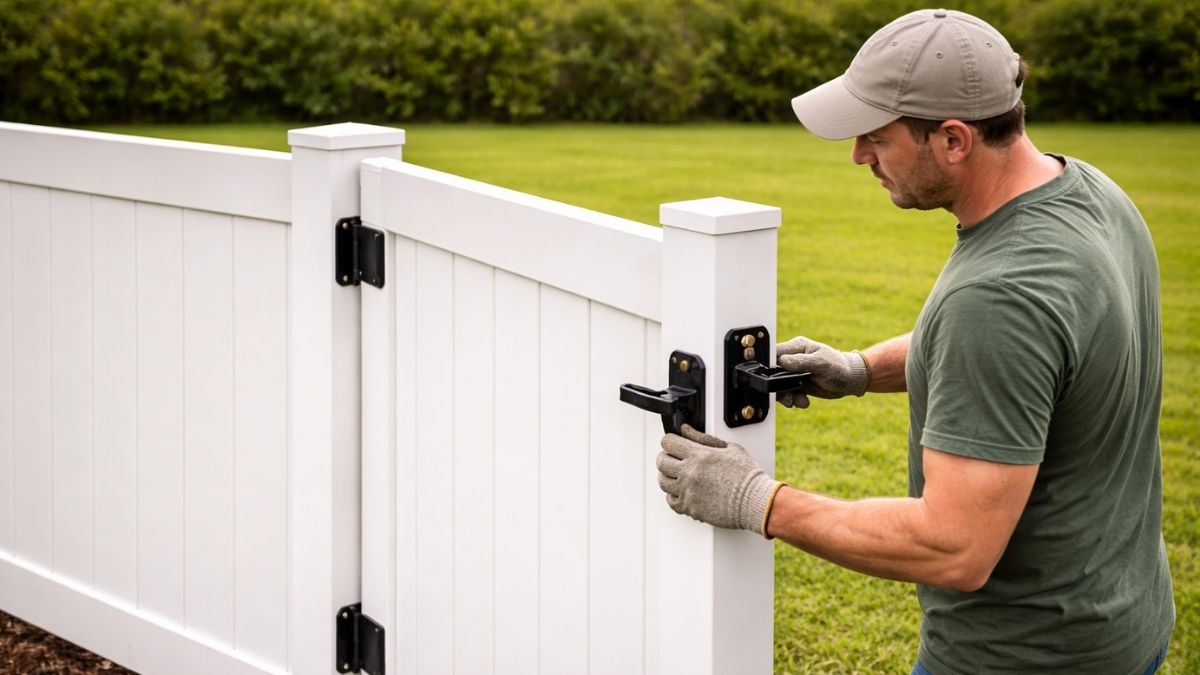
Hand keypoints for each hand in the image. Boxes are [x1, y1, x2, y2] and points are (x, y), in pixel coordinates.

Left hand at [656, 424, 782, 535]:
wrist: (755, 501)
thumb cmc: (747, 475)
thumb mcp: (729, 448)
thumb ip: (703, 438)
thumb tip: (686, 430)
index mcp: (698, 455)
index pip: (668, 442)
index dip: (670, 441)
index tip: (674, 444)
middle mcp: (690, 472)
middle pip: (661, 461)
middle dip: (665, 457)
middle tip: (673, 459)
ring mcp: (688, 491)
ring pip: (662, 482)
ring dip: (667, 476)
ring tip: (677, 475)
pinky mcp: (690, 508)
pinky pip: (671, 501)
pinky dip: (673, 496)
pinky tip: (682, 491)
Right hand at [776, 336, 868, 407]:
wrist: (850, 380)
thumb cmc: (839, 366)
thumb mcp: (821, 363)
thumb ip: (801, 361)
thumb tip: (782, 361)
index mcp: (796, 347)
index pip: (774, 353)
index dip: (768, 366)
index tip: (770, 378)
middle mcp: (793, 359)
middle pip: (773, 372)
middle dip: (777, 386)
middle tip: (786, 395)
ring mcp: (794, 372)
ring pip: (778, 385)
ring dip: (785, 396)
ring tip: (796, 401)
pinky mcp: (797, 384)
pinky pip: (787, 393)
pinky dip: (793, 400)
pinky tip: (803, 402)